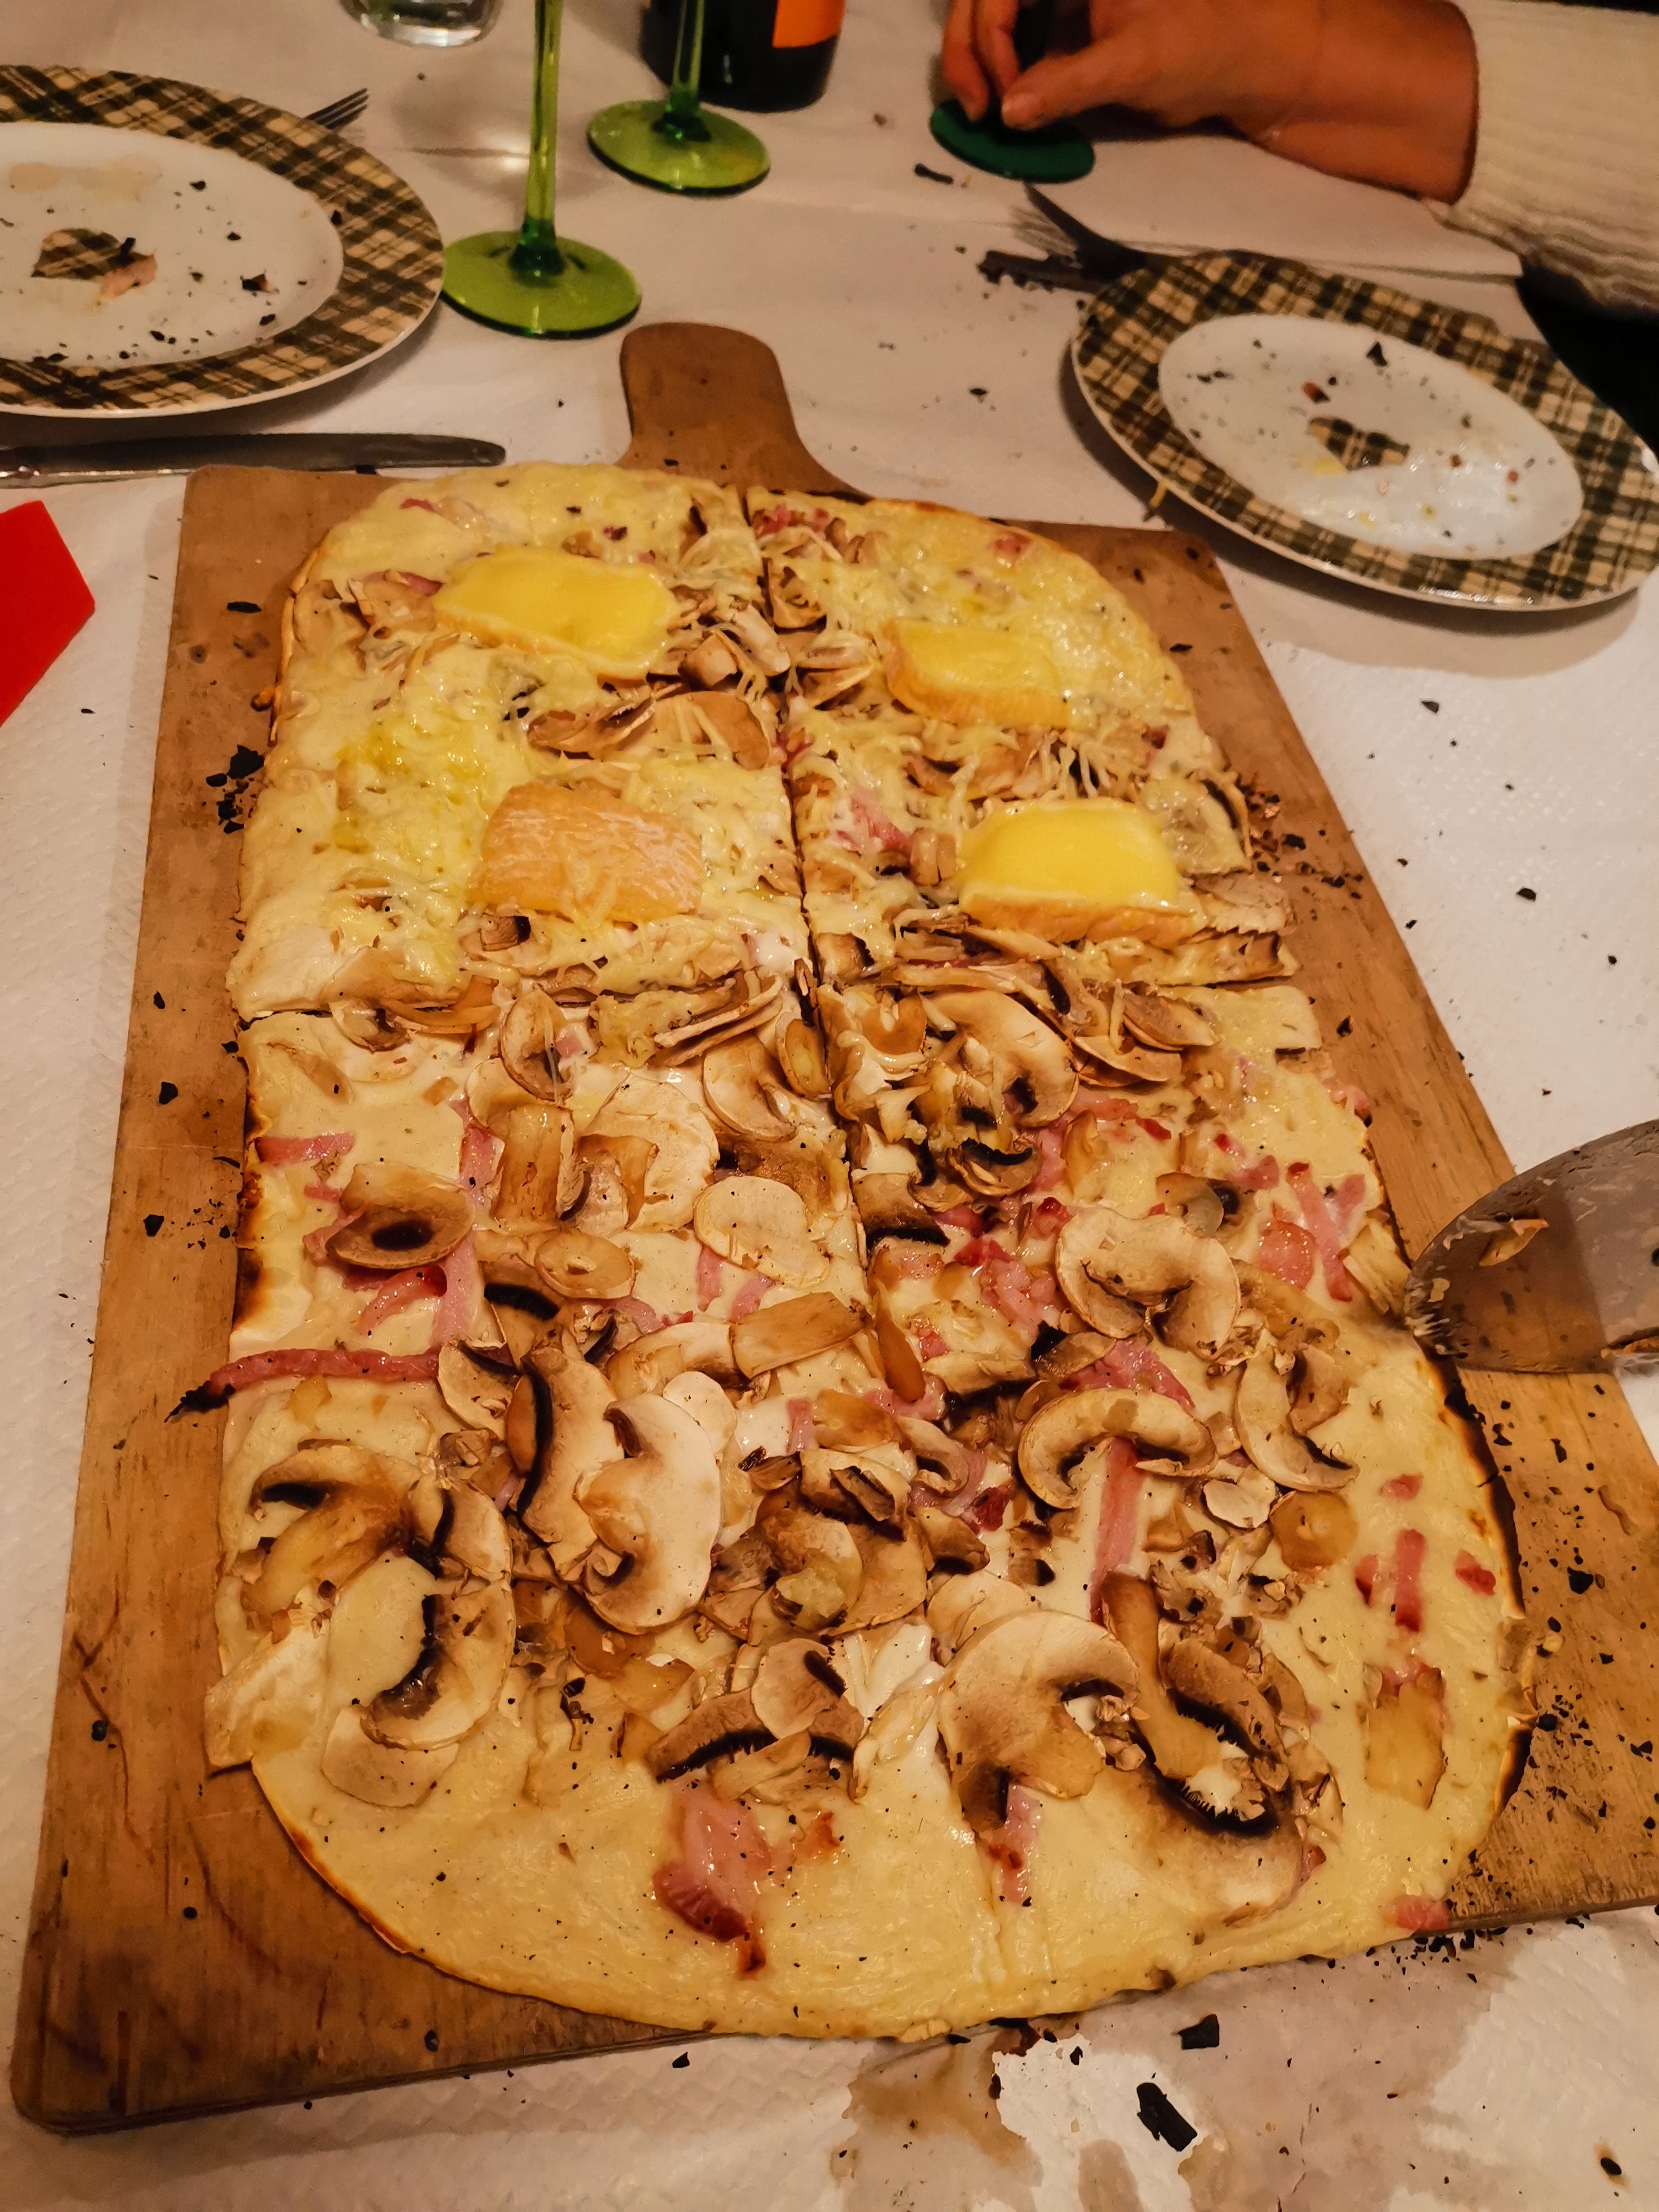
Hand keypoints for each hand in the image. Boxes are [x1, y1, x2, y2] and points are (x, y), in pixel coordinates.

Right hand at [941, 0, 1318, 139]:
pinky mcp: (1066, 24)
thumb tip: (1009, 110)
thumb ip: (1070, 83)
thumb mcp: (1134, 65)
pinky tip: (1003, 102)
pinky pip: (1016, 37)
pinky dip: (1001, 69)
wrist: (1242, 64)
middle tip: (973, 109)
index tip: (999, 95)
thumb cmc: (1201, 48)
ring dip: (977, 59)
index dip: (987, 36)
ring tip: (982, 110)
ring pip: (993, 14)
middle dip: (969, 47)